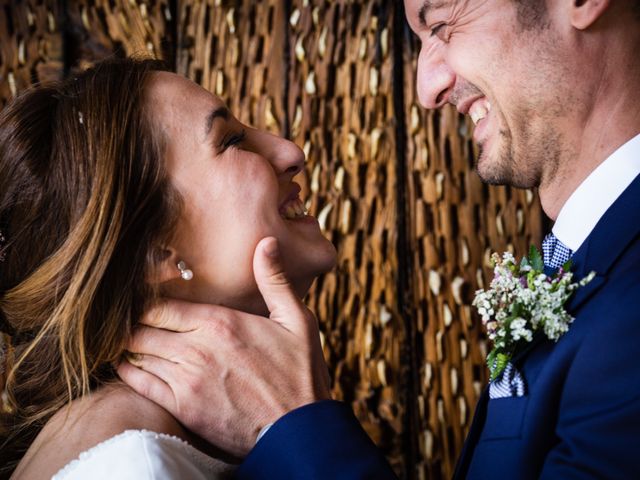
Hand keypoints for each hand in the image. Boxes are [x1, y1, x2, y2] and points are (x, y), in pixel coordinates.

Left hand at [117, 237, 330, 456]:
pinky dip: (127, 370)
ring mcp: (187, 379)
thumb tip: (266, 242)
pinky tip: (126, 363)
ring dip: (130, 343)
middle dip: (133, 320)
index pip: (162, 304)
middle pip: (143, 326)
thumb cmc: (300, 373)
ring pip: (138, 352)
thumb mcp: (297, 320)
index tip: (142, 296)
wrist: (299, 430)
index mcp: (221, 322)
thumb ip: (274, 280)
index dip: (146, 299)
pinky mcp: (183, 407)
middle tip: (127, 315)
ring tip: (125, 335)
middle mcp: (197, 347)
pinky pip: (139, 383)